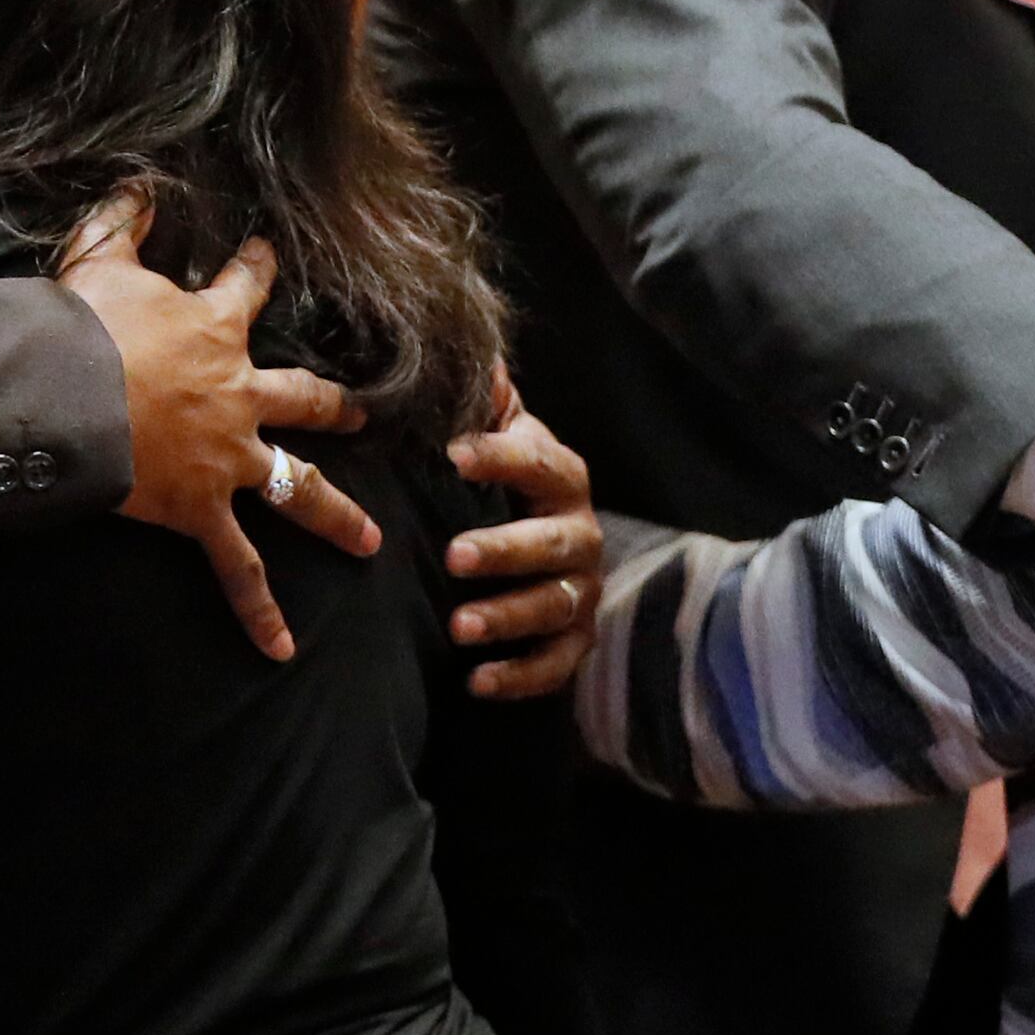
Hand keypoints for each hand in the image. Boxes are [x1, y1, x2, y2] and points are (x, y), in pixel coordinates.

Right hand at [61, 192, 374, 661]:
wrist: (67, 394)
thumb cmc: (82, 326)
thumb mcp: (100, 259)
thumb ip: (124, 221)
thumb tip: (140, 183)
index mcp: (216, 331)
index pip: (248, 288)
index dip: (258, 269)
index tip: (270, 255)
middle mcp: (239, 395)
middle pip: (308, 399)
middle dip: (340, 408)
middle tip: (367, 417)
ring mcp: (229, 458)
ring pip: (300, 490)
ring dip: (337, 516)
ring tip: (370, 541)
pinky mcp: (202, 509)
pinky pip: (237, 569)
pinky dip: (258, 611)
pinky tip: (281, 649)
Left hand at [440, 370, 602, 699]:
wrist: (535, 545)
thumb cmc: (501, 484)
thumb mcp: (494, 437)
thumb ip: (483, 401)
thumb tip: (475, 352)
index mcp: (562, 478)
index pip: (538, 463)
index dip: (500, 457)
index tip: (452, 456)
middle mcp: (582, 534)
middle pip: (554, 543)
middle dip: (506, 550)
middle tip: (453, 556)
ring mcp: (582, 591)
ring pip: (555, 606)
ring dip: (508, 617)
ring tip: (457, 626)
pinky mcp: (574, 642)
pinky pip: (556, 666)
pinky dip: (520, 677)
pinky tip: (476, 681)